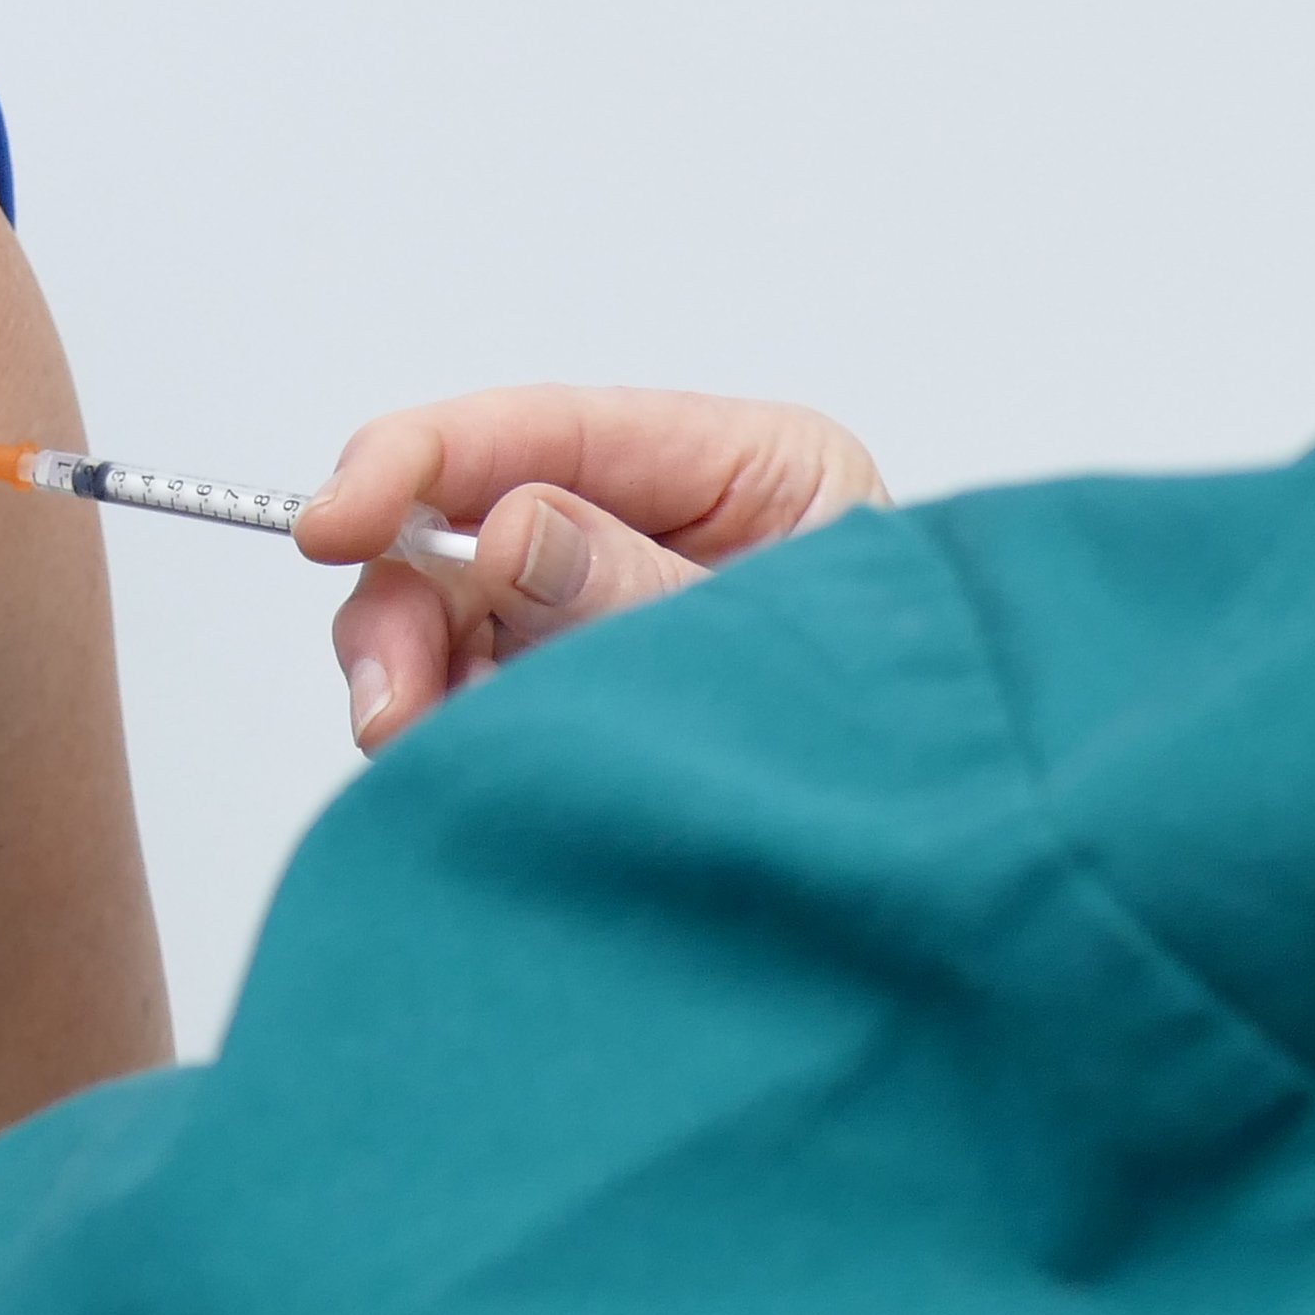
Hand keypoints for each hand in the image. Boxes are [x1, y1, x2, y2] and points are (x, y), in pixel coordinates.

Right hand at [294, 384, 883, 750]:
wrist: (984, 886)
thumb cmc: (926, 737)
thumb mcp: (783, 635)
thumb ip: (636, 593)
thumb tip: (505, 532)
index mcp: (744, 467)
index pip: (542, 428)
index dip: (415, 461)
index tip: (331, 520)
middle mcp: (665, 530)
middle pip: (472, 525)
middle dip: (407, 607)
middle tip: (387, 706)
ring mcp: (620, 620)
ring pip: (458, 620)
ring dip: (419, 682)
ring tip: (430, 753)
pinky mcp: (595, 705)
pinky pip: (483, 701)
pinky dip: (457, 736)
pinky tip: (476, 776)